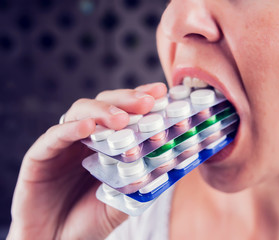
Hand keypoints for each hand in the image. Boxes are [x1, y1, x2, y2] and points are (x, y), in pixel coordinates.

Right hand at [7, 83, 166, 239]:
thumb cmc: (92, 218)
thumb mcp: (124, 200)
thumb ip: (143, 183)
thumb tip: (171, 162)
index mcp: (106, 142)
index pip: (125, 112)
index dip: (142, 99)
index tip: (162, 92)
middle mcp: (85, 137)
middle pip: (104, 104)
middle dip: (126, 100)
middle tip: (147, 102)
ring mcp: (63, 144)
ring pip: (79, 113)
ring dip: (102, 111)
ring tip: (122, 119)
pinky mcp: (39, 156)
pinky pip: (54, 137)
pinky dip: (70, 129)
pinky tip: (88, 127)